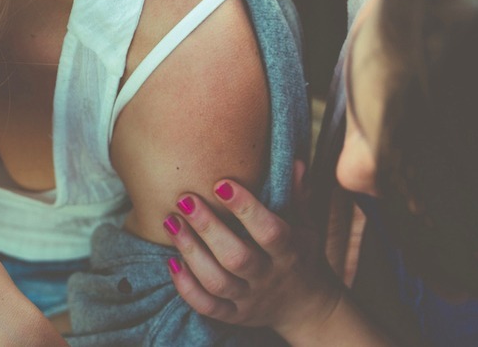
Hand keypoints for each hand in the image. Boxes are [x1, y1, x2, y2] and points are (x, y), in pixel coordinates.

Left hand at [162, 164, 346, 339]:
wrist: (306, 307)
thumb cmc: (301, 255)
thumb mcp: (306, 226)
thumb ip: (297, 196)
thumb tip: (295, 162)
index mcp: (289, 253)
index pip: (269, 231)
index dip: (246, 208)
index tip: (222, 183)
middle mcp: (269, 278)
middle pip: (236, 257)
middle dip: (208, 228)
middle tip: (184, 199)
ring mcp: (249, 299)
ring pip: (217, 281)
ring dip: (190, 251)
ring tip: (171, 222)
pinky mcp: (233, 315)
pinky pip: (207, 306)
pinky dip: (186, 287)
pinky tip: (171, 262)